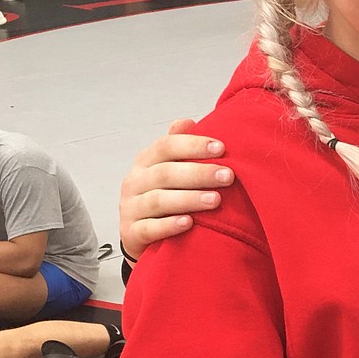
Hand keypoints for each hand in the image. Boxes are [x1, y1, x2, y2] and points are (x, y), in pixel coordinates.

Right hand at [118, 119, 234, 257]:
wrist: (140, 236)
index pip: (166, 146)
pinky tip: (189, 223)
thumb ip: (179, 148)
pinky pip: (149, 228)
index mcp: (146, 161)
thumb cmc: (164, 198)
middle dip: (199, 173)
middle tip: (227, 176)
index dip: (193, 145)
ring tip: (215, 200)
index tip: (220, 148)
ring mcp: (131, 208)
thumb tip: (188, 121)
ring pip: (158, 200)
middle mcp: (135, 181)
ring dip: (189, 199)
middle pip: (165, 173)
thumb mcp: (169, 169)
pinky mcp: (131, 233)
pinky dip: (169, 225)